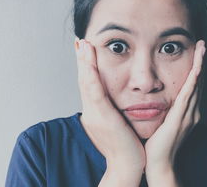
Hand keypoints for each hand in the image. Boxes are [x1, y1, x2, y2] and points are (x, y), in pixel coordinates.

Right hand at [75, 38, 144, 185]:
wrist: (126, 166)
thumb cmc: (125, 144)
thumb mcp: (115, 123)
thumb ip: (111, 110)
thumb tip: (114, 99)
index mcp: (95, 110)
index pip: (88, 83)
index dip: (85, 66)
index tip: (84, 49)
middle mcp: (91, 110)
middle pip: (84, 80)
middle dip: (82, 59)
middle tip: (80, 40)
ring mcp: (95, 113)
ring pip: (87, 83)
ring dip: (85, 62)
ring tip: (84, 44)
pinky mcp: (103, 117)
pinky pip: (95, 93)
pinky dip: (91, 76)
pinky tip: (90, 63)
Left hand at [144, 40, 205, 185]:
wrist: (159, 164)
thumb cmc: (158, 144)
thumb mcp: (164, 121)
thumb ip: (167, 109)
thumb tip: (161, 98)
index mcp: (187, 111)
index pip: (193, 85)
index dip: (196, 67)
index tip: (196, 52)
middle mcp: (191, 111)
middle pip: (198, 81)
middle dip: (201, 61)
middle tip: (202, 44)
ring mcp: (188, 115)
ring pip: (195, 85)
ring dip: (199, 66)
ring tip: (202, 49)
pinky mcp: (179, 119)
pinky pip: (187, 97)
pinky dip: (192, 82)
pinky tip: (195, 70)